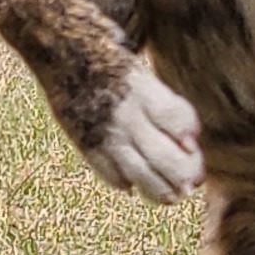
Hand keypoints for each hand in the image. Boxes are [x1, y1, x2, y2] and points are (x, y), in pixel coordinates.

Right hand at [95, 65, 205, 201]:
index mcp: (141, 89)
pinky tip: (135, 184)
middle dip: (182, 174)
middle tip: (192, 183)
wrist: (63, 59)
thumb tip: (190, 143)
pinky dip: (125, 182)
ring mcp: (105, 134)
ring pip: (139, 173)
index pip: (173, 116)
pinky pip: (111, 175)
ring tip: (171, 196)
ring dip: (160, 190)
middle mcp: (124, 115)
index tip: (192, 143)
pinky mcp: (87, 147)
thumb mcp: (143, 75)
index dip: (186, 132)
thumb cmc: (113, 69)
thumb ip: (166, 106)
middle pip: (161, 154)